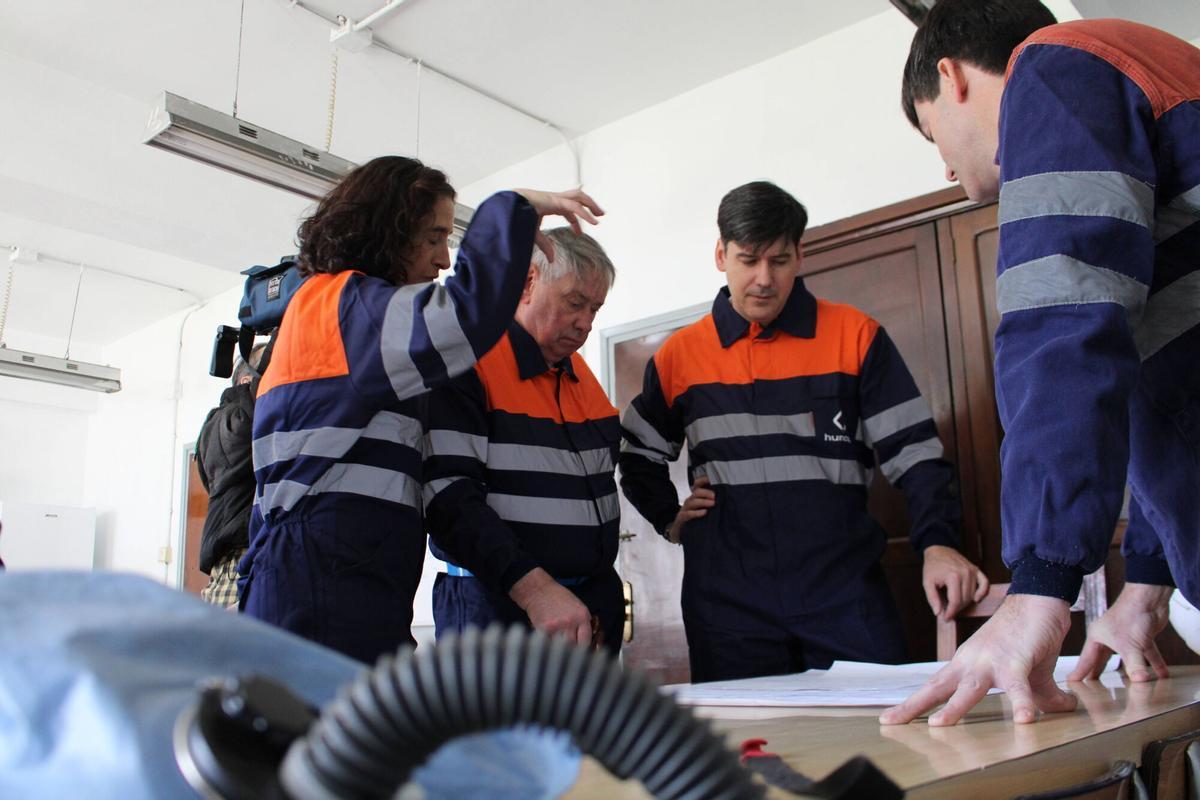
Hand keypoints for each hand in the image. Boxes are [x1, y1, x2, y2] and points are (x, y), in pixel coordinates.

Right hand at [509, 568, 591, 645]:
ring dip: (560, 650)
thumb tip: (589, 640)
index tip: (581, 652)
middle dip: (571, 650)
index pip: (586, 641)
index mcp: (582, 616)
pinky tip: (549, 641)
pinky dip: (549, 645)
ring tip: (558, 647)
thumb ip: (584, 623)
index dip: (583, 648)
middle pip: (574, 646)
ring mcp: (556, 627)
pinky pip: (549, 644)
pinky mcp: (543, 630)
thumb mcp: (578, 606)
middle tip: (569, 651)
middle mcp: (570, 622)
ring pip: (561, 648)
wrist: (539, 591)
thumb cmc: (558, 597)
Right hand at [513, 188, 604, 259]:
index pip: (567, 209)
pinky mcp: (555, 200)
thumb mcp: (533, 235)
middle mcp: (553, 198)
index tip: (580, 233)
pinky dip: (585, 213)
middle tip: (599, 215)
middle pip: (576, 197)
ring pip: (578, 196)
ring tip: (601, 214)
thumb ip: (544, 245)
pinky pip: (574, 206)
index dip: (575, 220)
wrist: (506, 209)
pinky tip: (594, 221)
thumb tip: (552, 259)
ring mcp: (554, 197)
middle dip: (589, 204)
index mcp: (548, 204)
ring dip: (591, 204)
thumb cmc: (516, 218)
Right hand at [666, 476, 714, 543]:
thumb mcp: (703, 511)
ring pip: (692, 502)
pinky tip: (704, 513)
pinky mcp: (681, 518)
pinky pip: (687, 514)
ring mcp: (685, 510)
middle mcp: (690, 502)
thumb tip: (727, 500)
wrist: (678, 532)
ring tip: (713, 503)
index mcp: (695, 498)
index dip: (703, 480)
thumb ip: (711, 505)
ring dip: (703, 501)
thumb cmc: (694, 521)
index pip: (697, 485)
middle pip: (696, 492)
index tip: (712, 479)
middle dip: (706, 492)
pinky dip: (696, 513)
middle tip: (715, 496)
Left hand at [880, 593, 1076, 725]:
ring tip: (938, 725)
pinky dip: (1022, 702)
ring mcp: (991, 661)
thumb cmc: (1028, 637)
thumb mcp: (1026, 673)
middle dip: (913, 706)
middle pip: (937, 687)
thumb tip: (1060, 709)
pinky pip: (1019, 685)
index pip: (934, 688)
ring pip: (970, 688)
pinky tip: (1024, 720)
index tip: (890, 718)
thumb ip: (1035, 695)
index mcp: (966, 665)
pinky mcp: (1017, 660)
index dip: (913, 703)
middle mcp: (971, 663)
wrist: (1039, 600)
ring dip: (955, 707)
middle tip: (889, 722)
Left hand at [921, 545, 988, 620]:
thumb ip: (932, 598)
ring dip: (965, 602)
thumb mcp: (927, 582)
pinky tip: (976, 599)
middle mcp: (965, 574)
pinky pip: (985, 583)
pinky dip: (982, 592)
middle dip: (956, 609)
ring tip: (954, 604)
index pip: (955, 601)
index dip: (951, 612)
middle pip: (965, 600)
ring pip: (973, 594)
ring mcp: (972, 571)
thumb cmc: (932, 566)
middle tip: (948, 611)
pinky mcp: (976, 570)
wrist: (939, 550)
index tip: (946, 618)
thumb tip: (938, 613)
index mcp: (953, 576)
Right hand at [1068, 583, 1171, 681]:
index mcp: (1097, 637)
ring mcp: (1127, 637)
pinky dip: (1155, 664)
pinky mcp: (1142, 637)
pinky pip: (1148, 654)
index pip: (1086, 659)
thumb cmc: (1130, 614)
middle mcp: (1109, 637)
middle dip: (1101, 672)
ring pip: (1127, 658)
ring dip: (1132, 670)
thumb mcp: (1130, 646)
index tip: (1073, 681)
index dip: (1080, 672)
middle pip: (1103, 659)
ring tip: (1129, 684)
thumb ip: (1134, 666)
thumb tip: (1140, 682)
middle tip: (1094, 685)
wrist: (1149, 598)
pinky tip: (1160, 674)